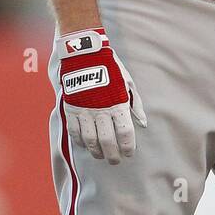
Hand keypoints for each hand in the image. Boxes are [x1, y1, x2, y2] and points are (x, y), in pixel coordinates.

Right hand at [57, 28, 146, 163]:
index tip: (129, 153)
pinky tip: (85, 144)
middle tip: (115, 161)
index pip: (125, 134)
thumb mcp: (127, 83)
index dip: (128, 147)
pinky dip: (80, 141)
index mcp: (118, 104)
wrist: (85, 54)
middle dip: (112, 156)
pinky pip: (75, 132)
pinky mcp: (71, 109)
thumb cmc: (110, 68)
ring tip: (100, 155)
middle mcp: (101, 111)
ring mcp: (84, 111)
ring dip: (96, 152)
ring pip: (90, 140)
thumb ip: (136, 104)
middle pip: (108, 142)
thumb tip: (142, 124)